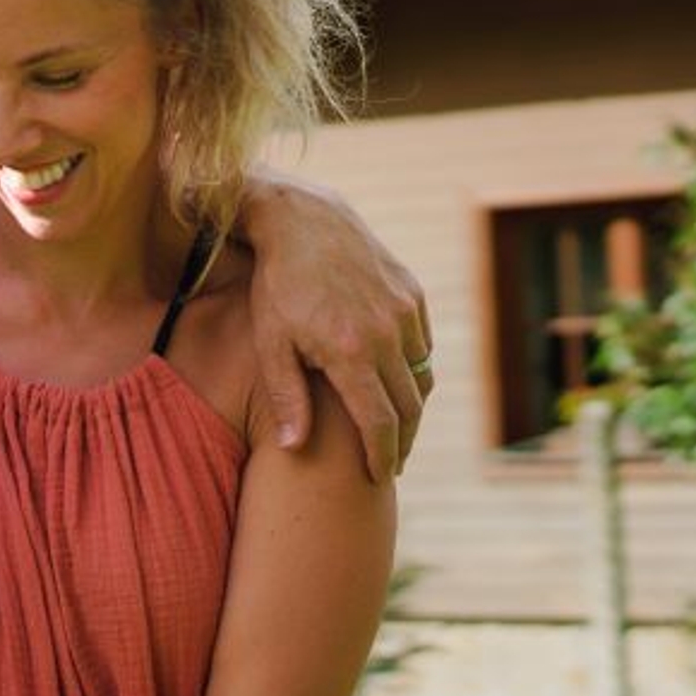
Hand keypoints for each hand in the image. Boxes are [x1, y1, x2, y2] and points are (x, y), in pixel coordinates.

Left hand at [234, 174, 431, 481]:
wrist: (302, 220)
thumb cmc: (277, 286)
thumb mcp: (271, 343)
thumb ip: (286, 396)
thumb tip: (292, 448)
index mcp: (351, 352)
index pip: (380, 422)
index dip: (384, 455)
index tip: (381, 476)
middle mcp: (387, 333)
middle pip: (409, 406)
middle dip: (403, 441)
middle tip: (393, 463)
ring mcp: (404, 310)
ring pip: (421, 376)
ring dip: (412, 408)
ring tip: (396, 429)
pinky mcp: (411, 293)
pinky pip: (423, 344)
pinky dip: (415, 369)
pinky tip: (397, 382)